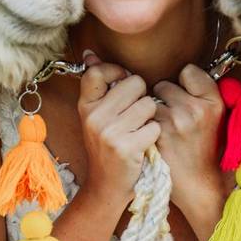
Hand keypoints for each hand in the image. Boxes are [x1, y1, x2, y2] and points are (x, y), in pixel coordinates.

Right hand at [77, 50, 160, 207]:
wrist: (106, 187)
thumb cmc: (106, 146)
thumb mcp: (95, 115)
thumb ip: (96, 84)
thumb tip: (90, 53)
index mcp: (85, 105)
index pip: (98, 71)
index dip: (118, 73)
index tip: (123, 86)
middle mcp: (93, 117)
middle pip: (134, 83)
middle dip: (141, 97)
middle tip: (134, 115)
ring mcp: (108, 132)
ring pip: (148, 104)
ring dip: (150, 117)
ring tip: (138, 129)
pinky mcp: (126, 147)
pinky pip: (154, 126)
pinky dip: (154, 134)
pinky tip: (143, 144)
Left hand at [152, 64, 226, 217]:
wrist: (198, 183)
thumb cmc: (205, 147)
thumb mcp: (216, 117)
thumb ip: (203, 92)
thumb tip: (183, 70)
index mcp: (213, 102)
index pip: (188, 71)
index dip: (183, 83)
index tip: (185, 95)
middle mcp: (195, 109)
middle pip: (164, 84)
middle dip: (164, 98)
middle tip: (173, 116)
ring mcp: (175, 121)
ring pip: (149, 100)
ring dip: (152, 111)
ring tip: (164, 128)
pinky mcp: (157, 134)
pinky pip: (142, 116)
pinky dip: (145, 124)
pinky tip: (155, 136)